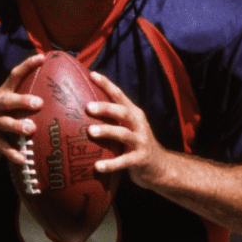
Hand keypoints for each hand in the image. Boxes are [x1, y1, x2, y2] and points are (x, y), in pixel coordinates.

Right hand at [0, 53, 44, 168]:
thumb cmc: (2, 123)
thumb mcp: (10, 110)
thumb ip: (27, 103)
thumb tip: (59, 97)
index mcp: (2, 95)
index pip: (14, 76)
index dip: (27, 65)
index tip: (42, 57)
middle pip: (7, 101)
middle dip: (22, 100)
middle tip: (39, 103)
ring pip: (3, 123)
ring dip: (17, 126)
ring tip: (31, 129)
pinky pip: (1, 147)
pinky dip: (12, 153)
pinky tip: (23, 158)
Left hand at [86, 71, 164, 186]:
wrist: (159, 166)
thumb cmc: (135, 143)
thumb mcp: (127, 127)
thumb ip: (112, 118)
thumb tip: (82, 107)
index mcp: (134, 114)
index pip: (119, 95)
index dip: (107, 84)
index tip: (92, 74)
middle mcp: (138, 125)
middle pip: (123, 112)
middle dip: (106, 108)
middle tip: (88, 107)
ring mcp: (141, 142)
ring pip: (123, 134)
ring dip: (107, 131)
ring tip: (90, 131)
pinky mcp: (140, 160)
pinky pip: (124, 161)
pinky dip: (110, 164)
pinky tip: (97, 167)